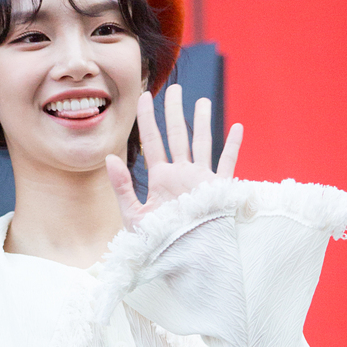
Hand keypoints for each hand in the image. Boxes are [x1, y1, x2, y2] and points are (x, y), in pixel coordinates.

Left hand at [105, 84, 243, 230]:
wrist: (182, 258)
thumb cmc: (156, 243)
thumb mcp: (134, 215)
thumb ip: (121, 187)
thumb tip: (109, 157)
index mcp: (160, 178)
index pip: (152, 141)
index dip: (147, 118)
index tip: (144, 96)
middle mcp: (180, 174)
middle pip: (177, 135)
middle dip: (175, 111)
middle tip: (174, 88)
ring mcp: (200, 179)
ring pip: (202, 142)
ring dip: (202, 121)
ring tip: (202, 100)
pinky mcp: (217, 189)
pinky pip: (227, 163)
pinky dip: (233, 146)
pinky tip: (236, 127)